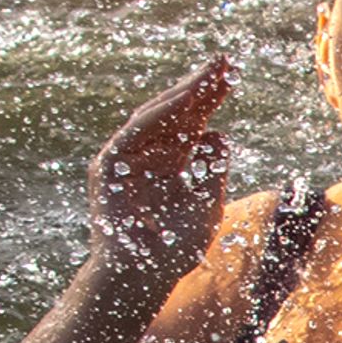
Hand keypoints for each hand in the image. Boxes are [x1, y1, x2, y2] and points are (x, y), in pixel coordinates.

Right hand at [84, 55, 235, 288]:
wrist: (139, 280)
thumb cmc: (173, 250)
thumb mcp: (206, 205)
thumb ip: (212, 170)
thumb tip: (218, 134)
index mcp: (168, 162)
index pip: (191, 122)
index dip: (211, 98)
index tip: (233, 73)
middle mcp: (145, 156)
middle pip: (175, 113)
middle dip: (200, 87)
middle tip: (226, 62)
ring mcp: (124, 159)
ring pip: (155, 116)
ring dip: (183, 94)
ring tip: (212, 75)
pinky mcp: (108, 167)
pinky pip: (136, 132)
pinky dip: (159, 116)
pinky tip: (185, 99)